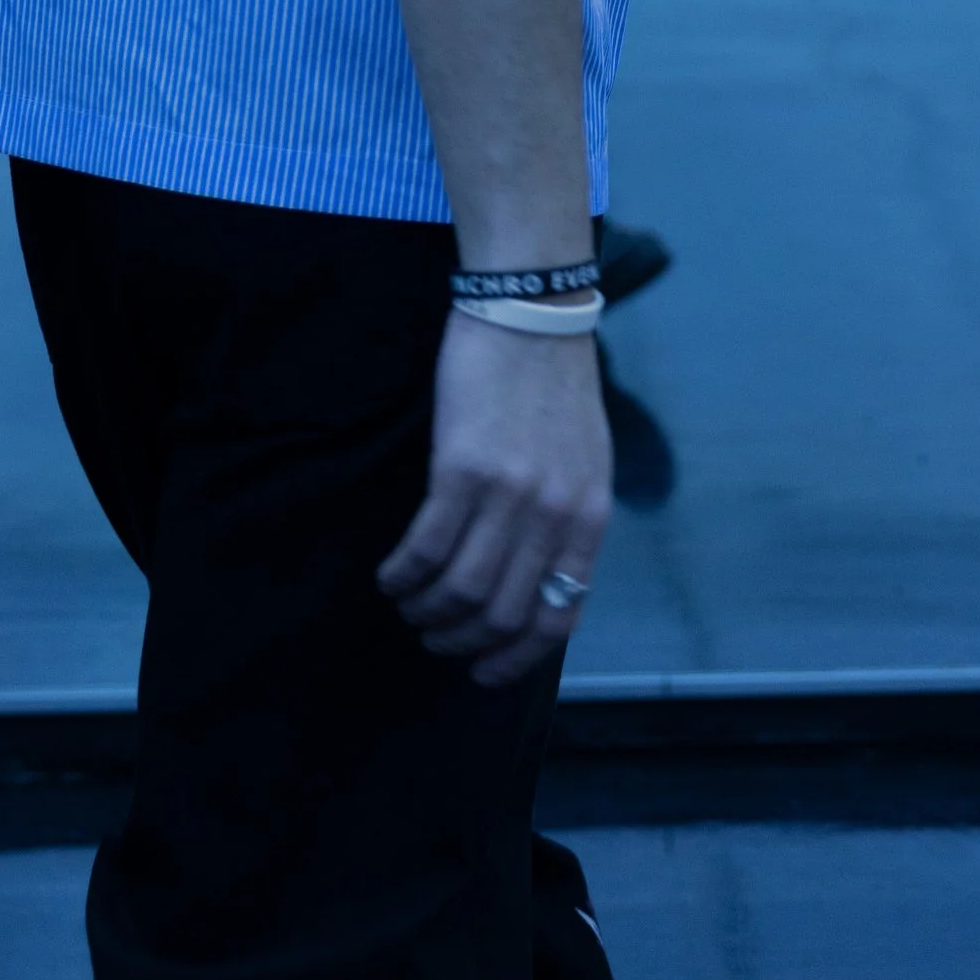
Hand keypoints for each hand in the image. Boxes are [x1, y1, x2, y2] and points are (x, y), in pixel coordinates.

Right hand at [376, 309, 610, 687]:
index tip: (484, 672)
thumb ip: (568, 517)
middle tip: (434, 637)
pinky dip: (404, 573)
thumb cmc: (554, 380)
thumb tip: (540, 577)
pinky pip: (427, 547)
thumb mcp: (586, 458)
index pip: (557, 617)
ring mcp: (509, 494)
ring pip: (462, 591)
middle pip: (502, 613)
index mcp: (589, 517)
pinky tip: (391, 575)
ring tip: (408, 605)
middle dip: (462, 640)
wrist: (531, 307)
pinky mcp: (462, 468)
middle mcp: (553, 515)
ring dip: (427, 611)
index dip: (516, 658)